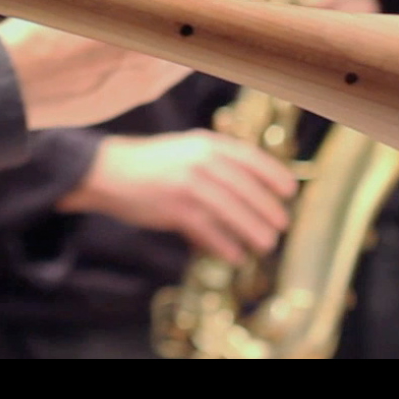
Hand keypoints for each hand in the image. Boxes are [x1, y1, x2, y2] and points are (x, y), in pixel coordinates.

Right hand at [0, 0, 226, 128]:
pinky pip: (176, 64)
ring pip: (196, 35)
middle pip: (213, 4)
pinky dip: (161, 47)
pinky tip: (123, 41)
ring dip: (176, 20)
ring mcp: (159, 72)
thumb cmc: (46, 14)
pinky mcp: (148, 94)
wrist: (16, 79)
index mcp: (152, 1)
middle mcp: (163, 41)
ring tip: (130, 15)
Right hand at [57, 130, 297, 262]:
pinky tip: (235, 255)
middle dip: (267, 208)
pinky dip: (224, 244)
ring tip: (266, 244)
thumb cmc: (151, 164)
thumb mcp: (184, 151)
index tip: (290, 191)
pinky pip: (207, 229)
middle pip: (245, 187)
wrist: (107, 170)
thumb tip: (249, 192)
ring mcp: (187, 184)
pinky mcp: (173, 207)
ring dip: (252, 229)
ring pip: (231, 210)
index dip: (273, 174)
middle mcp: (200, 161)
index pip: (249, 157)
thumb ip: (214, 164)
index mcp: (205, 144)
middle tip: (282, 225)